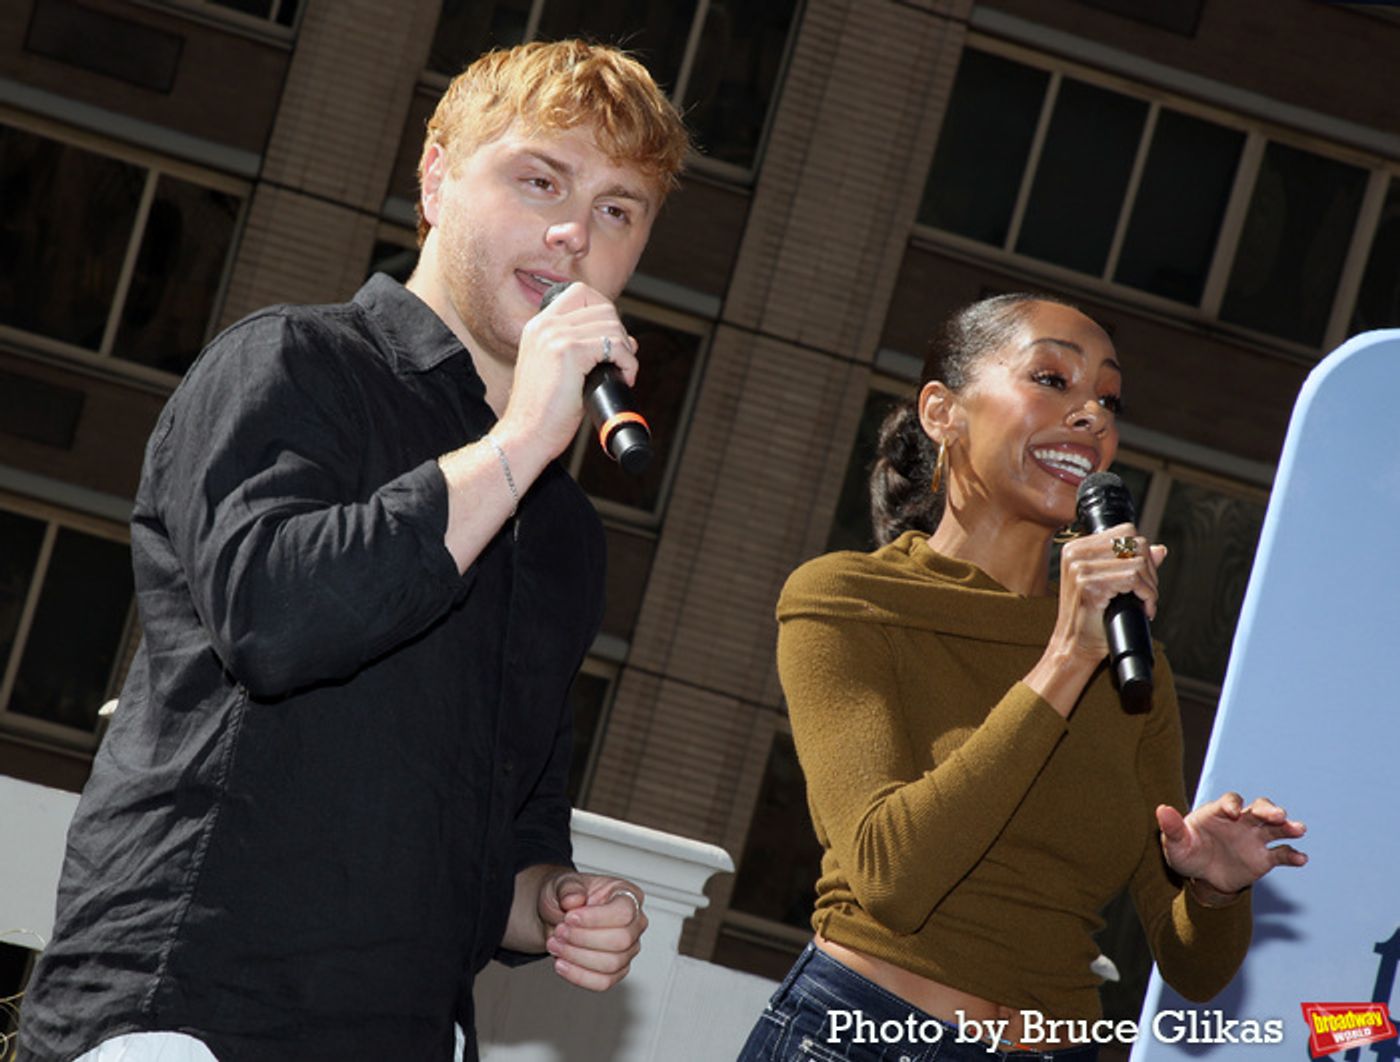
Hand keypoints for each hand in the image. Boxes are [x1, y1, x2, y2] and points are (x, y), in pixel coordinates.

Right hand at [497, 281, 638, 468]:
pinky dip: (628, 362)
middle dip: (619, 333)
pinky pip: (614, 344)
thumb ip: (584, 350)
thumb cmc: (543, 413)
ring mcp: (555, 336)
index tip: (610, 340)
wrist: (526, 435)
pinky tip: (623, 378)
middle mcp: (544, 325)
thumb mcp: (561, 372)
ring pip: (612, 325)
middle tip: (620, 361)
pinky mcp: (569, 351)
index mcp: (538, 326)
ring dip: (625, 350)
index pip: (581, 294)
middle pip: (602, 307)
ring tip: (621, 373)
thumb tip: (627, 340)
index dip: (604, 312)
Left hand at [538, 871, 647, 990]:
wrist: (557, 917)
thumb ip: (569, 888)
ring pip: (612, 964)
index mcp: (627, 895)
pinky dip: (579, 975)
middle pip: (621, 941)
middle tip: (560, 931)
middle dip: (583, 939)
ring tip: (555, 945)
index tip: (570, 917)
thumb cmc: (567, 896)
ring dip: (577, 957)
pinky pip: (604, 982)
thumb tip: (574, 900)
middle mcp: (634, 923)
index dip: (596, 918)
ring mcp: (628, 949)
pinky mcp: (617, 971)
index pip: (624, 912)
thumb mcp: (563, 883)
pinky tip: (561, 963)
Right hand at [1051, 523, 1166, 664]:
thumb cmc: (1090, 620)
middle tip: (1147, 593)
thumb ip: (1131, 563)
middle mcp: (1074, 554)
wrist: (1074, 647)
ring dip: (1150, 586)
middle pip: (1134, 543)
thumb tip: (1160, 549)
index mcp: (1076, 548)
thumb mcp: (1110, 585)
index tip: (1143, 578)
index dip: (1143, 553)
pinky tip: (1144, 608)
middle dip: (1150, 570)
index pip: (1125, 531)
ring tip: (1145, 602)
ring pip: (1138, 561)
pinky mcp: (1088, 585)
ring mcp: (1079, 568)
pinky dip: (1147, 595)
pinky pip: (1134, 579)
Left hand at [1157, 793, 1307, 897]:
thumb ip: (1171, 828)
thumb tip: (1161, 809)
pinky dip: (1293, 854)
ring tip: (1299, 829)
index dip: (1233, 804)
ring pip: (1275, 827)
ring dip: (1288, 826)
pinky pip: (1282, 854)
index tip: (1234, 813)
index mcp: (1218, 813)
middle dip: (1269, 810)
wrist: (1201, 876)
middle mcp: (1241, 821)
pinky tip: (1301, 859)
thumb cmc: (1186, 853)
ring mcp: (1254, 838)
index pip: (1230, 801)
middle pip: (1259, 808)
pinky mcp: (1264, 858)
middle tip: (1278, 815)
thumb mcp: (1175, 843)